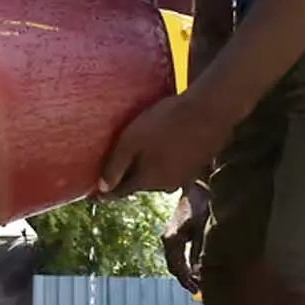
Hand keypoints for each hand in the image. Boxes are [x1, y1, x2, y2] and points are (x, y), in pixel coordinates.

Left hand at [99, 92, 237, 196]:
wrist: (210, 111)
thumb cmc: (165, 122)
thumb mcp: (132, 140)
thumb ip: (116, 165)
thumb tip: (102, 189)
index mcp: (148, 181)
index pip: (121, 193)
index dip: (106, 192)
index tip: (94, 194)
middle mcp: (167, 185)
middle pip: (140, 184)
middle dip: (127, 177)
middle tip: (113, 166)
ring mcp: (185, 176)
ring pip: (158, 175)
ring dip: (148, 168)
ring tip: (138, 154)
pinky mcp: (197, 164)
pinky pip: (173, 166)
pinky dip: (164, 160)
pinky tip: (162, 146)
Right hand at [163, 183, 210, 294]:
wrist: (198, 184)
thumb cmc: (204, 204)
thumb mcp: (205, 228)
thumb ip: (202, 251)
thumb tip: (201, 272)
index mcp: (172, 239)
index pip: (176, 267)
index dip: (186, 281)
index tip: (196, 291)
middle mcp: (168, 238)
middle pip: (174, 266)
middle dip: (186, 279)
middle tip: (199, 291)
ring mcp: (170, 234)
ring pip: (176, 260)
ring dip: (186, 272)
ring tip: (199, 282)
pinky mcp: (177, 232)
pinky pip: (179, 253)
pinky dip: (187, 262)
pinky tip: (198, 268)